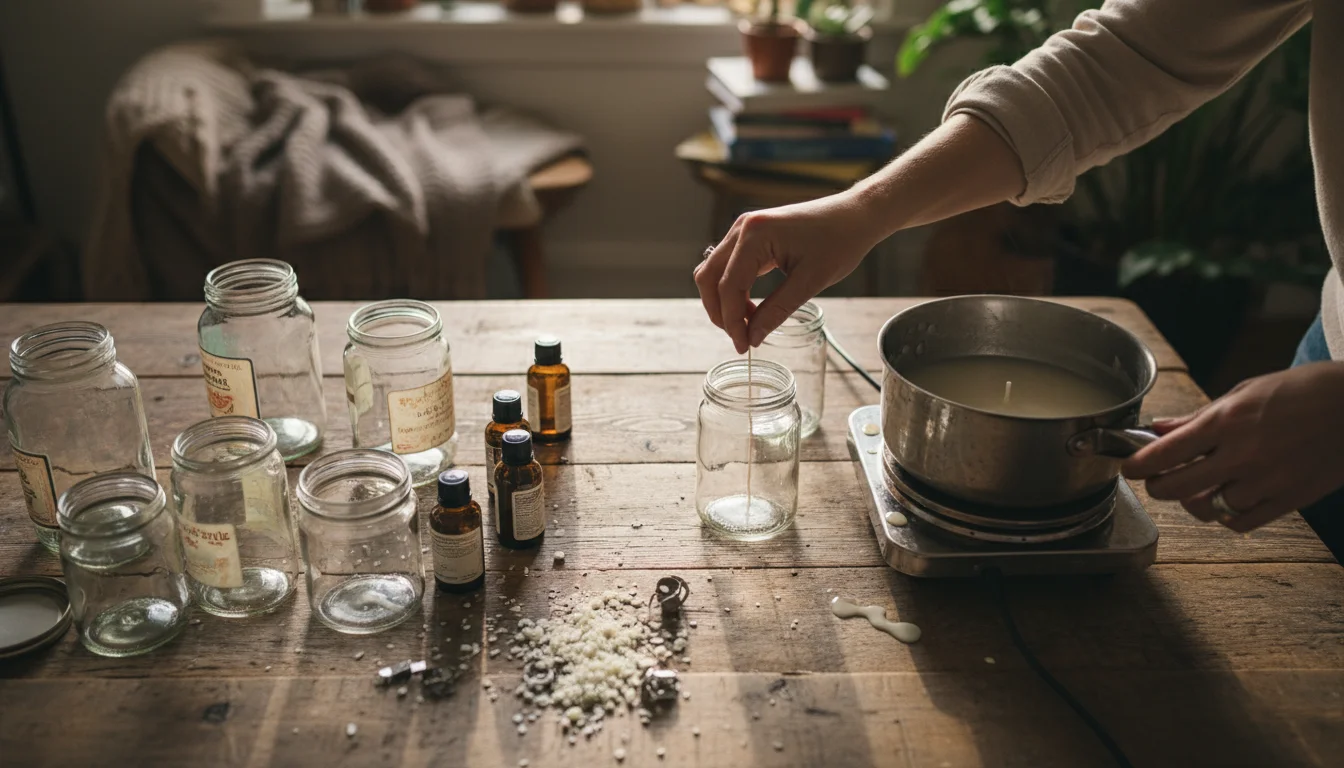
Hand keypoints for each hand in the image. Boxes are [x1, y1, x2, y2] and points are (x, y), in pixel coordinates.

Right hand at [693, 189, 883, 353]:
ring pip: (714, 271)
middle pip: (709, 277)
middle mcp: (742, 228)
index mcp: (755, 235)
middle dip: (720, 312)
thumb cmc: (839, 242)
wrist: (855, 216)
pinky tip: (752, 307)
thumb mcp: (810, 282)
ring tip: (748, 324)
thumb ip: (776, 310)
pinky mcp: (750, 235)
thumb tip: (752, 338)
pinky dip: (733, 289)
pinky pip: (729, 265)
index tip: (743, 346)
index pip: (728, 286)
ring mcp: (744, 229)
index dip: (732, 321)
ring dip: (724, 301)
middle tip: (740, 338)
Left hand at [1123, 362, 1343, 531]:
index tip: (1129, 468)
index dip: (1139, 465)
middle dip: (1158, 488)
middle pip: (1178, 488)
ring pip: (1208, 509)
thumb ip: (1199, 418)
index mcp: (1227, 421)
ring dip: (1193, 503)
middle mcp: (1242, 454)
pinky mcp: (1289, 500)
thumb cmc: (1301, 392)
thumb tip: (1159, 429)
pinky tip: (1226, 502)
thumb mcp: (1244, 392)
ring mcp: (1266, 480)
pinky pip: (1241, 522)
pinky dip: (1227, 516)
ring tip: (1194, 491)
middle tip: (1155, 483)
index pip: (1166, 453)